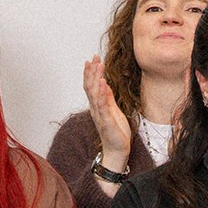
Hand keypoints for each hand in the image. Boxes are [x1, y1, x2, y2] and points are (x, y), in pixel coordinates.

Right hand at [83, 57, 132, 171]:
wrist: (117, 150)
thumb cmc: (116, 132)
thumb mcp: (113, 111)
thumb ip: (108, 98)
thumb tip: (104, 83)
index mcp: (97, 106)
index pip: (91, 86)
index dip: (90, 73)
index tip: (92, 60)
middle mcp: (95, 109)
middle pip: (90, 86)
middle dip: (91, 71)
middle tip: (93, 57)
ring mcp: (99, 114)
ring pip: (94, 93)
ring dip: (95, 78)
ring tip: (98, 65)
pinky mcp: (106, 121)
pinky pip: (102, 105)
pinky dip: (101, 93)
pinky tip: (102, 82)